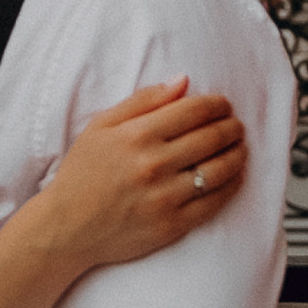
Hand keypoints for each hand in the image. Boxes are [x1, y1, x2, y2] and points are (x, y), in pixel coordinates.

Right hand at [39, 77, 247, 266]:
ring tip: (240, 147)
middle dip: (232, 127)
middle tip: (236, 125)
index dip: (217, 104)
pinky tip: (234, 176)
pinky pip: (214, 203)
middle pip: (212, 137)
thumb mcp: (101, 126)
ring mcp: (165, 197)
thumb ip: (142, 101)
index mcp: (137, 135)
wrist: (67, 227)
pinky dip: (231, 186)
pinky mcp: (172, 225)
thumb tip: (182, 81)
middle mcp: (154, 164)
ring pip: (219, 169)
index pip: (193, 111)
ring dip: (238, 154)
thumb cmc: (83, 172)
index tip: (223, 104)